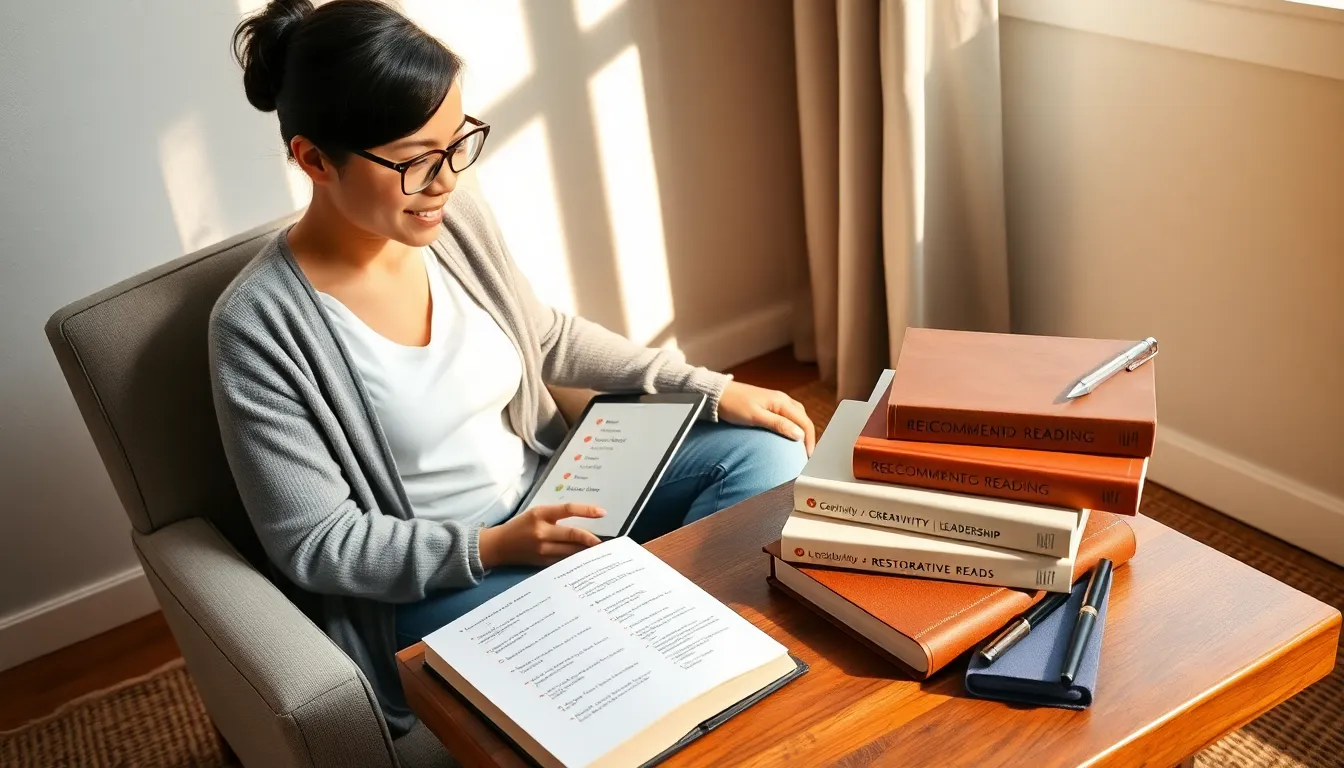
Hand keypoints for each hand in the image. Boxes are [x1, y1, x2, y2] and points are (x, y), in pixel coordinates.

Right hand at [478, 503, 604, 567]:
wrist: (499, 546)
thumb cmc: (520, 526)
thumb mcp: (536, 513)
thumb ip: (556, 516)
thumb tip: (583, 521)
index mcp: (540, 514)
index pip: (568, 510)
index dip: (587, 511)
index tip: (602, 513)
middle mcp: (542, 531)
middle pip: (573, 534)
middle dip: (592, 538)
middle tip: (606, 541)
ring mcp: (542, 549)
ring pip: (571, 550)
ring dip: (587, 551)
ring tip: (600, 550)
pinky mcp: (542, 562)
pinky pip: (564, 561)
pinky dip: (576, 560)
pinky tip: (585, 560)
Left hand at [717, 381, 816, 455]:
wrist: (717, 394)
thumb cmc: (733, 405)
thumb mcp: (756, 417)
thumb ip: (778, 425)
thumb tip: (800, 435)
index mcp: (781, 401)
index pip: (804, 422)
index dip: (810, 440)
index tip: (808, 456)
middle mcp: (782, 399)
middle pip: (803, 419)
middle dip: (809, 436)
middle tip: (807, 454)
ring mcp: (776, 401)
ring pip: (797, 416)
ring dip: (801, 431)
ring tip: (800, 447)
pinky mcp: (769, 404)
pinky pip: (788, 415)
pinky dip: (793, 426)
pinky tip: (789, 435)